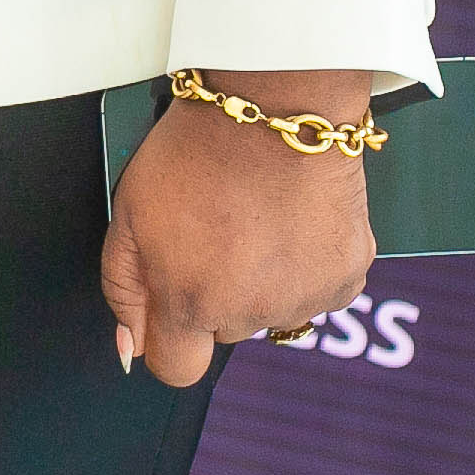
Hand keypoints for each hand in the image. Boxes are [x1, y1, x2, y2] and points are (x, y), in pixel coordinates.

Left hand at [100, 70, 380, 387]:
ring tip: (254, 218)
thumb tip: (132, 350)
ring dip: (263, 282)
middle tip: (213, 230)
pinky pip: (318, 290)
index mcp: (191, 302)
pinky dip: (306, 266)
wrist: (274, 107)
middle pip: (223, 330)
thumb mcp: (130, 215)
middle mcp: (252, 312)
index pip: (176, 368)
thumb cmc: (194, 152)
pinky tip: (292, 220)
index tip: (170, 300)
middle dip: (213, 294)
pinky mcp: (350, 275)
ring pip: (272, 311)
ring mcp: (307, 297)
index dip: (167, 337)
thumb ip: (125, 290)